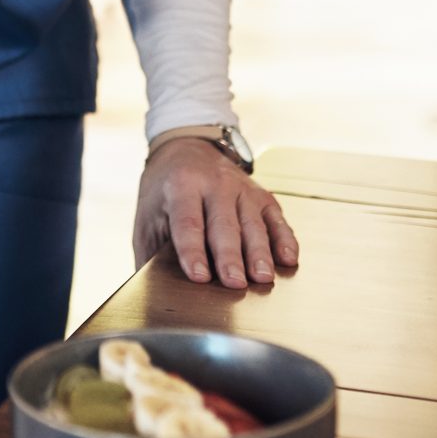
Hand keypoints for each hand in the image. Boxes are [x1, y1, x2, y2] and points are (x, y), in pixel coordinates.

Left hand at [132, 140, 299, 289]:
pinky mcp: (262, 195)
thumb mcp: (148, 215)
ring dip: (259, 252)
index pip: (188, 222)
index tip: (198, 276)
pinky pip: (276, 218)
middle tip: (234, 282)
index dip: (192, 251)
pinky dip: (284, 238)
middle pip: (223, 224)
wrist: (187, 148)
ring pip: (252, 223)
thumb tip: (153, 289)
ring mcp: (242, 188)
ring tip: (262, 277)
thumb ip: (151, 250)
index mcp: (181, 186)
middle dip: (230, 256)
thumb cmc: (165, 191)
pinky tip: (288, 258)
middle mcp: (214, 184)